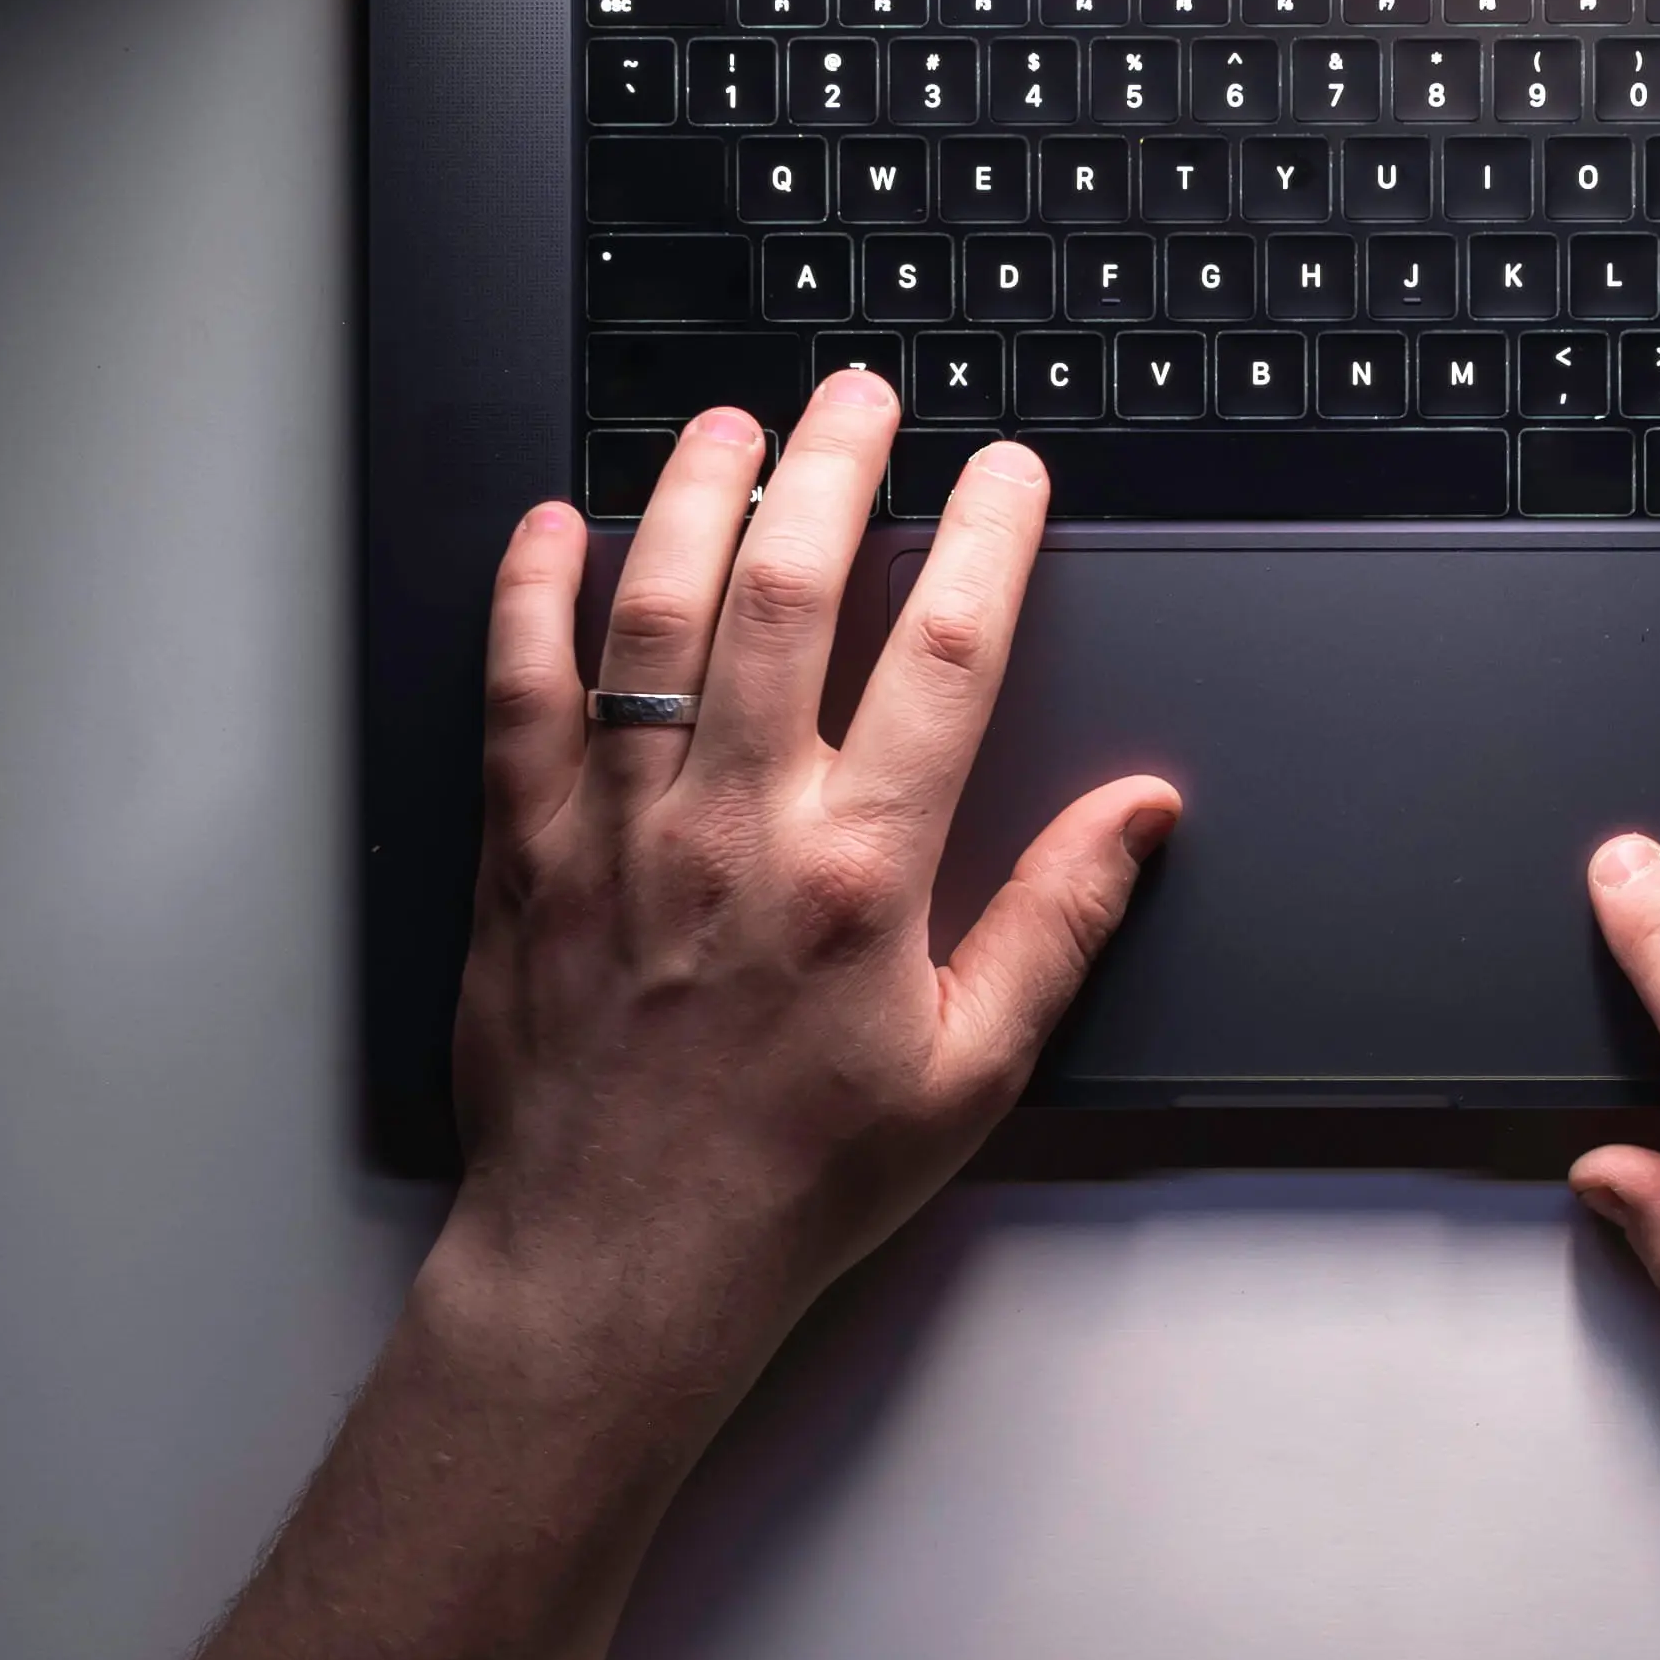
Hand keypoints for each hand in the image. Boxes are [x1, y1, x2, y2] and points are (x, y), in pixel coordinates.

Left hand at [438, 377, 1170, 1456]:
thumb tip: (1140, 812)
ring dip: (695, 497)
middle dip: (834, 466)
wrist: (621, 1262)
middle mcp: (737, 827)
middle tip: (860, 397)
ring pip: (653, 613)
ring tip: (732, 427)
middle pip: (791, 590)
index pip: (946, 655)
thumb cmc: (794, 1181)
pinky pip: (519, 689)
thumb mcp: (972, 1068)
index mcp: (862, 874)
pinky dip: (531, 594)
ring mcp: (618, 828)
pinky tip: (556, 529)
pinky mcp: (522, 850)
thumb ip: (1057, 921)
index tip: (1008, 476)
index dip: (987, 541)